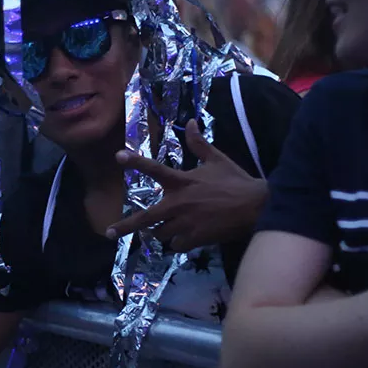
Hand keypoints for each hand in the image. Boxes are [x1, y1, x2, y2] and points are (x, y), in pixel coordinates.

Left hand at [106, 120, 267, 251]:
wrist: (258, 206)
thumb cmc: (236, 181)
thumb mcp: (217, 159)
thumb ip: (199, 144)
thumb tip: (191, 122)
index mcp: (182, 182)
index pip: (154, 169)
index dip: (136, 161)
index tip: (118, 156)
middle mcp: (179, 203)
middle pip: (146, 217)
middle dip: (126, 226)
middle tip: (110, 232)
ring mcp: (186, 223)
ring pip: (161, 233)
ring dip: (161, 232)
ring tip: (166, 229)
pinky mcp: (196, 239)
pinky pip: (177, 246)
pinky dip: (178, 244)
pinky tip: (184, 239)